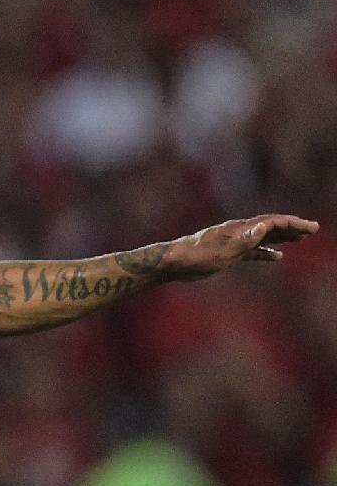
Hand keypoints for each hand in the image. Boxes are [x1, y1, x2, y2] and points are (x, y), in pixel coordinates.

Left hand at [159, 215, 319, 279]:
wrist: (172, 262)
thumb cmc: (195, 257)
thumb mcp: (222, 251)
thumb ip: (244, 240)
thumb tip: (265, 225)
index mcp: (238, 229)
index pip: (270, 222)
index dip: (292, 224)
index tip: (310, 227)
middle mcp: (237, 232)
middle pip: (270, 226)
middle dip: (292, 227)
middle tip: (313, 229)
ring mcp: (233, 242)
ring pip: (263, 237)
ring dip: (283, 237)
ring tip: (301, 238)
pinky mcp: (228, 253)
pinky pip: (253, 251)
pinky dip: (267, 252)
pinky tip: (278, 257)